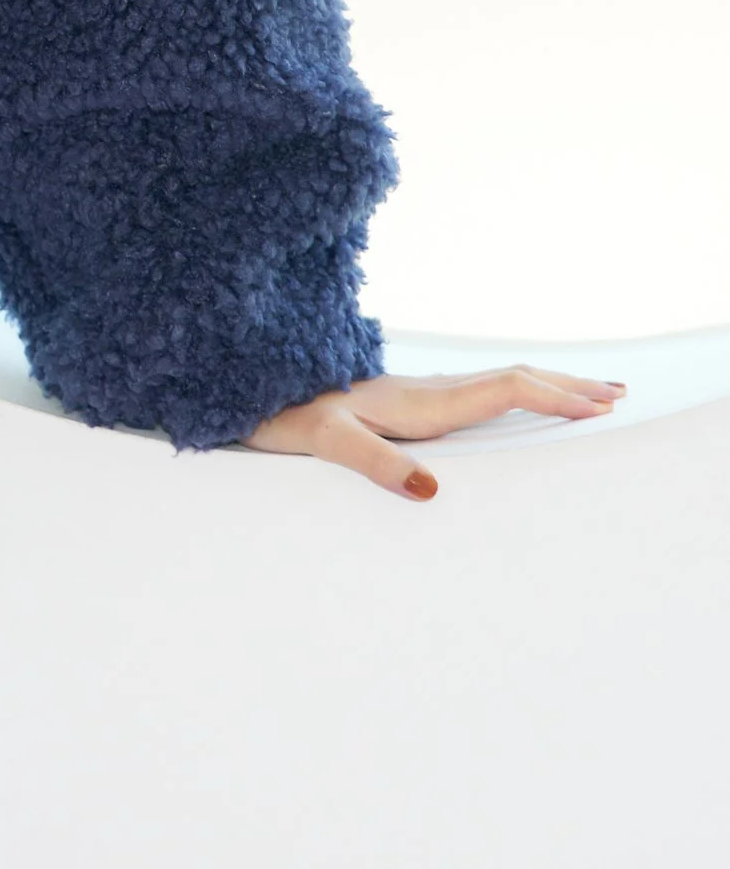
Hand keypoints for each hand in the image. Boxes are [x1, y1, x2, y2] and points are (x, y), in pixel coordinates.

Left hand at [243, 366, 624, 499]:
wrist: (251, 383)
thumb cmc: (285, 414)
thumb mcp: (326, 443)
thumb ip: (376, 463)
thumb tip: (433, 490)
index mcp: (422, 401)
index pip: (505, 389)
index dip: (555, 397)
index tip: (600, 408)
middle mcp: (426, 391)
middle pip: (513, 378)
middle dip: (567, 386)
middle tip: (617, 395)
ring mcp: (416, 392)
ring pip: (496, 380)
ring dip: (545, 385)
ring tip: (583, 393)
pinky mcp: (402, 398)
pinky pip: (475, 389)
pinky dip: (511, 391)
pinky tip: (510, 400)